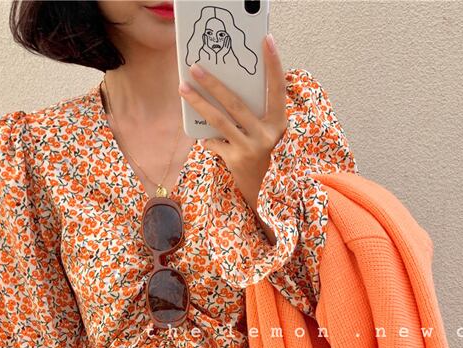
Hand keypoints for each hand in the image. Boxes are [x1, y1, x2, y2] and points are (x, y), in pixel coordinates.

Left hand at [178, 33, 286, 241]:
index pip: (278, 87)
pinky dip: (207, 137)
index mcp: (279, 122)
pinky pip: (215, 142)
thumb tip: (227, 90)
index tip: (266, 40)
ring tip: (183, 88)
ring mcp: (251, 148)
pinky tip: (201, 134)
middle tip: (196, 68)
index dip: (274, 64)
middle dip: (214, 83)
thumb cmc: (264, 157)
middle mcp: (267, 134)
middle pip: (236, 102)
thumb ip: (256, 115)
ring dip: (199, 102)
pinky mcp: (236, 160)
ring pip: (220, 120)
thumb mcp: (268, 134)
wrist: (264, 193)